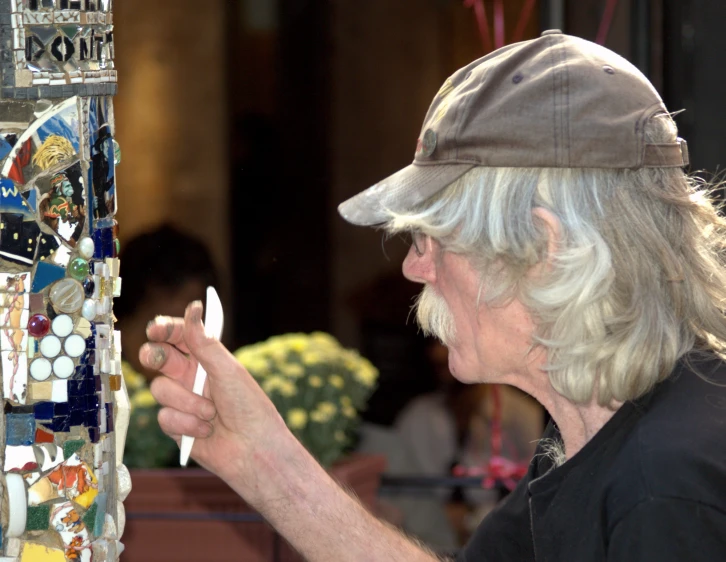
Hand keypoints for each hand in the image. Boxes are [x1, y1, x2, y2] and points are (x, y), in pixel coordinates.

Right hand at [140, 301, 288, 490]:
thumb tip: (193, 309)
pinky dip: (186, 424)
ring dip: (187, 401)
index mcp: (206, 359)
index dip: (165, 329)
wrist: (252, 449)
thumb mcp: (228, 370)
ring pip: (160, 389)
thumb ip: (205, 343)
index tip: (156, 328)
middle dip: (155, 356)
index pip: (179, 337)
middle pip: (159, 358)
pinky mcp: (176, 426)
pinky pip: (164, 416)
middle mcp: (191, 377)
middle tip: (160, 358)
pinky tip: (206, 431)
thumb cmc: (249, 407)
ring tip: (211, 413)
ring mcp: (182, 401)